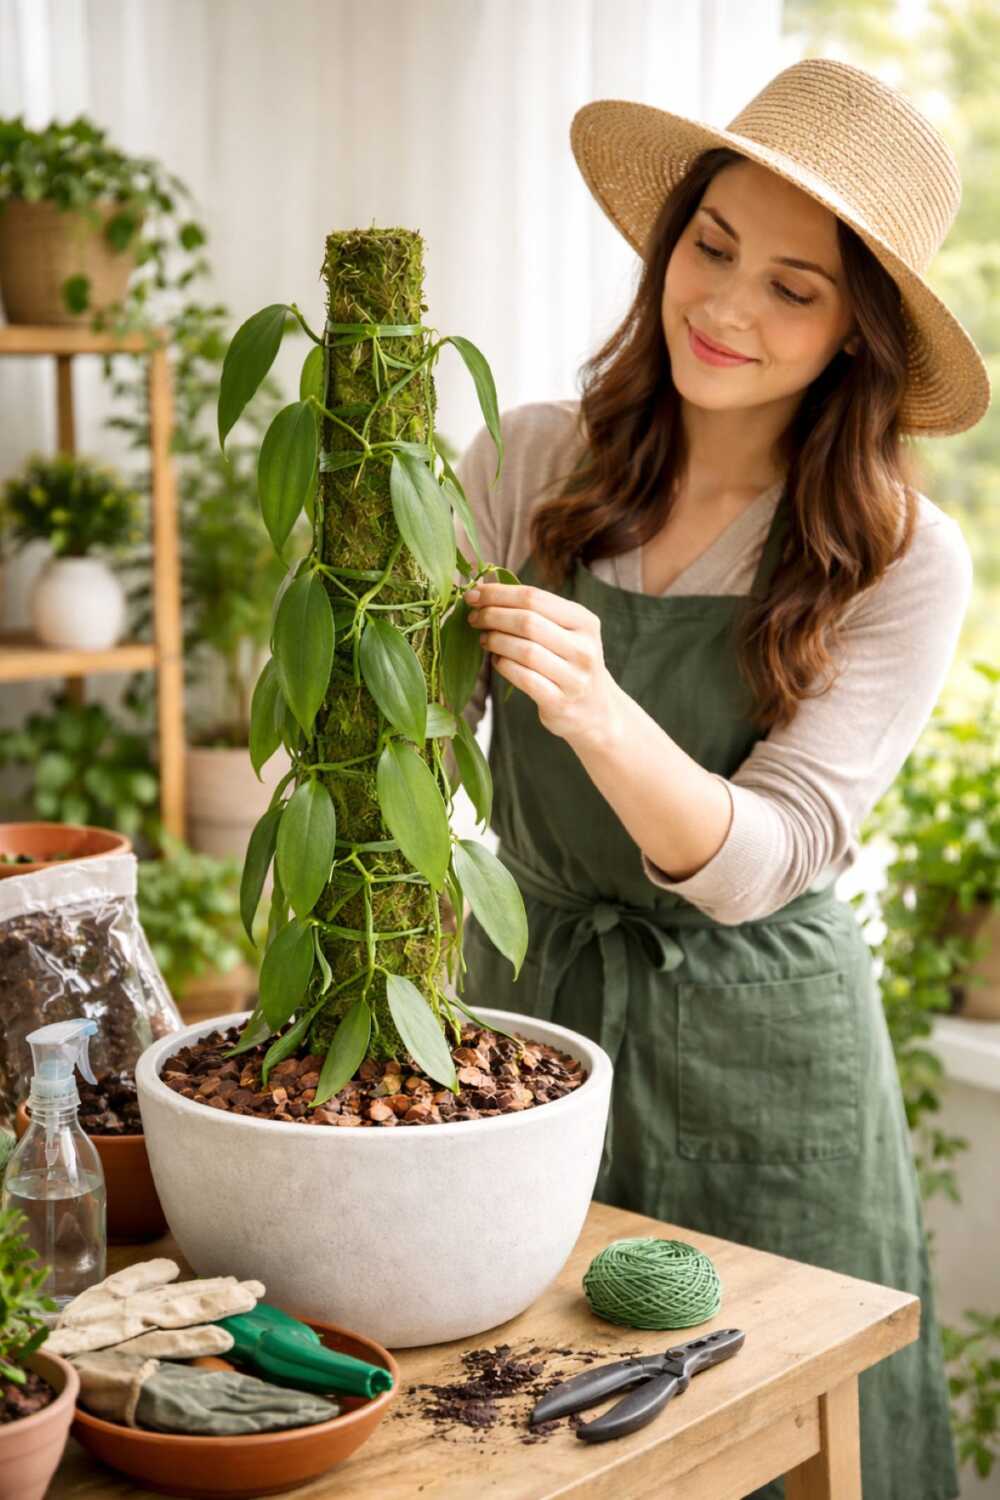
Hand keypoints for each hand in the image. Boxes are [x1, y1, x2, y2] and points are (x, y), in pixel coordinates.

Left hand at [464, 581, 622, 749]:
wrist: (594, 710)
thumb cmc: (568, 661)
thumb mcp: (565, 631)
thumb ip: (532, 610)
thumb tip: (482, 588)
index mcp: (585, 621)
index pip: (534, 597)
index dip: (498, 594)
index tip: (473, 595)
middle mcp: (584, 648)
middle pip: (528, 622)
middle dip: (493, 616)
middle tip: (474, 618)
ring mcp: (574, 678)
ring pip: (525, 650)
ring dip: (496, 641)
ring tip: (484, 639)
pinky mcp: (560, 703)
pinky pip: (523, 678)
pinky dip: (503, 665)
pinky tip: (497, 660)